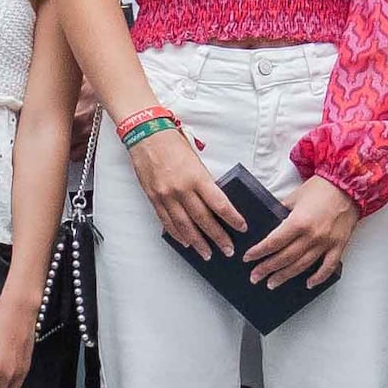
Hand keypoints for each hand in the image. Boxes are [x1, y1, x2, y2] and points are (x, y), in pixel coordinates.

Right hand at [126, 116, 241, 255]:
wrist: (146, 134)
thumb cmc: (173, 143)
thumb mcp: (195, 160)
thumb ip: (204, 181)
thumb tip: (215, 202)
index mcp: (196, 177)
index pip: (219, 203)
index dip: (232, 218)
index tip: (242, 228)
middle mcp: (181, 189)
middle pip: (203, 219)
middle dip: (218, 237)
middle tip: (228, 250)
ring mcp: (166, 195)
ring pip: (184, 225)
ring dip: (197, 242)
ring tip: (207, 253)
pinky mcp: (153, 198)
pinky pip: (167, 221)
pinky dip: (177, 234)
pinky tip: (185, 242)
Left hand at [243, 172, 359, 290]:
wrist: (349, 185)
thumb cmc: (321, 188)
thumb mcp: (295, 196)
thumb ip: (281, 210)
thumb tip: (269, 223)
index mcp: (299, 222)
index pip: (274, 242)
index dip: (259, 252)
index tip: (248, 258)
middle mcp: (312, 236)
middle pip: (285, 257)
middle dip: (267, 268)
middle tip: (254, 276)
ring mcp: (326, 243)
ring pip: (302, 265)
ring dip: (285, 276)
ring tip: (272, 283)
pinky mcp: (339, 245)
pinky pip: (328, 266)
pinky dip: (318, 277)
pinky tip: (308, 284)